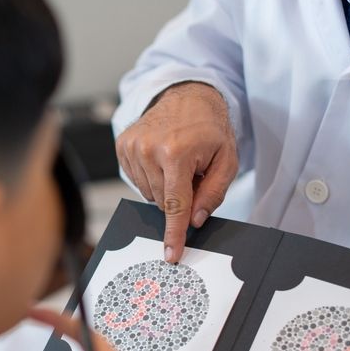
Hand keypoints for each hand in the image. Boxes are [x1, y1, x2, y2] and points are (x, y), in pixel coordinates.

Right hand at [115, 82, 238, 262]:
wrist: (188, 96)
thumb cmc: (209, 129)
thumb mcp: (226, 160)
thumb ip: (213, 194)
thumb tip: (195, 220)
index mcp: (176, 152)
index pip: (175, 204)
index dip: (175, 233)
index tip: (171, 254)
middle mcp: (149, 149)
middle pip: (162, 201)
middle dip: (179, 196)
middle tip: (192, 174)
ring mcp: (132, 147)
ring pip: (148, 193)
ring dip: (164, 186)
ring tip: (177, 163)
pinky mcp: (122, 145)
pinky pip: (137, 181)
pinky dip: (152, 177)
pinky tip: (162, 159)